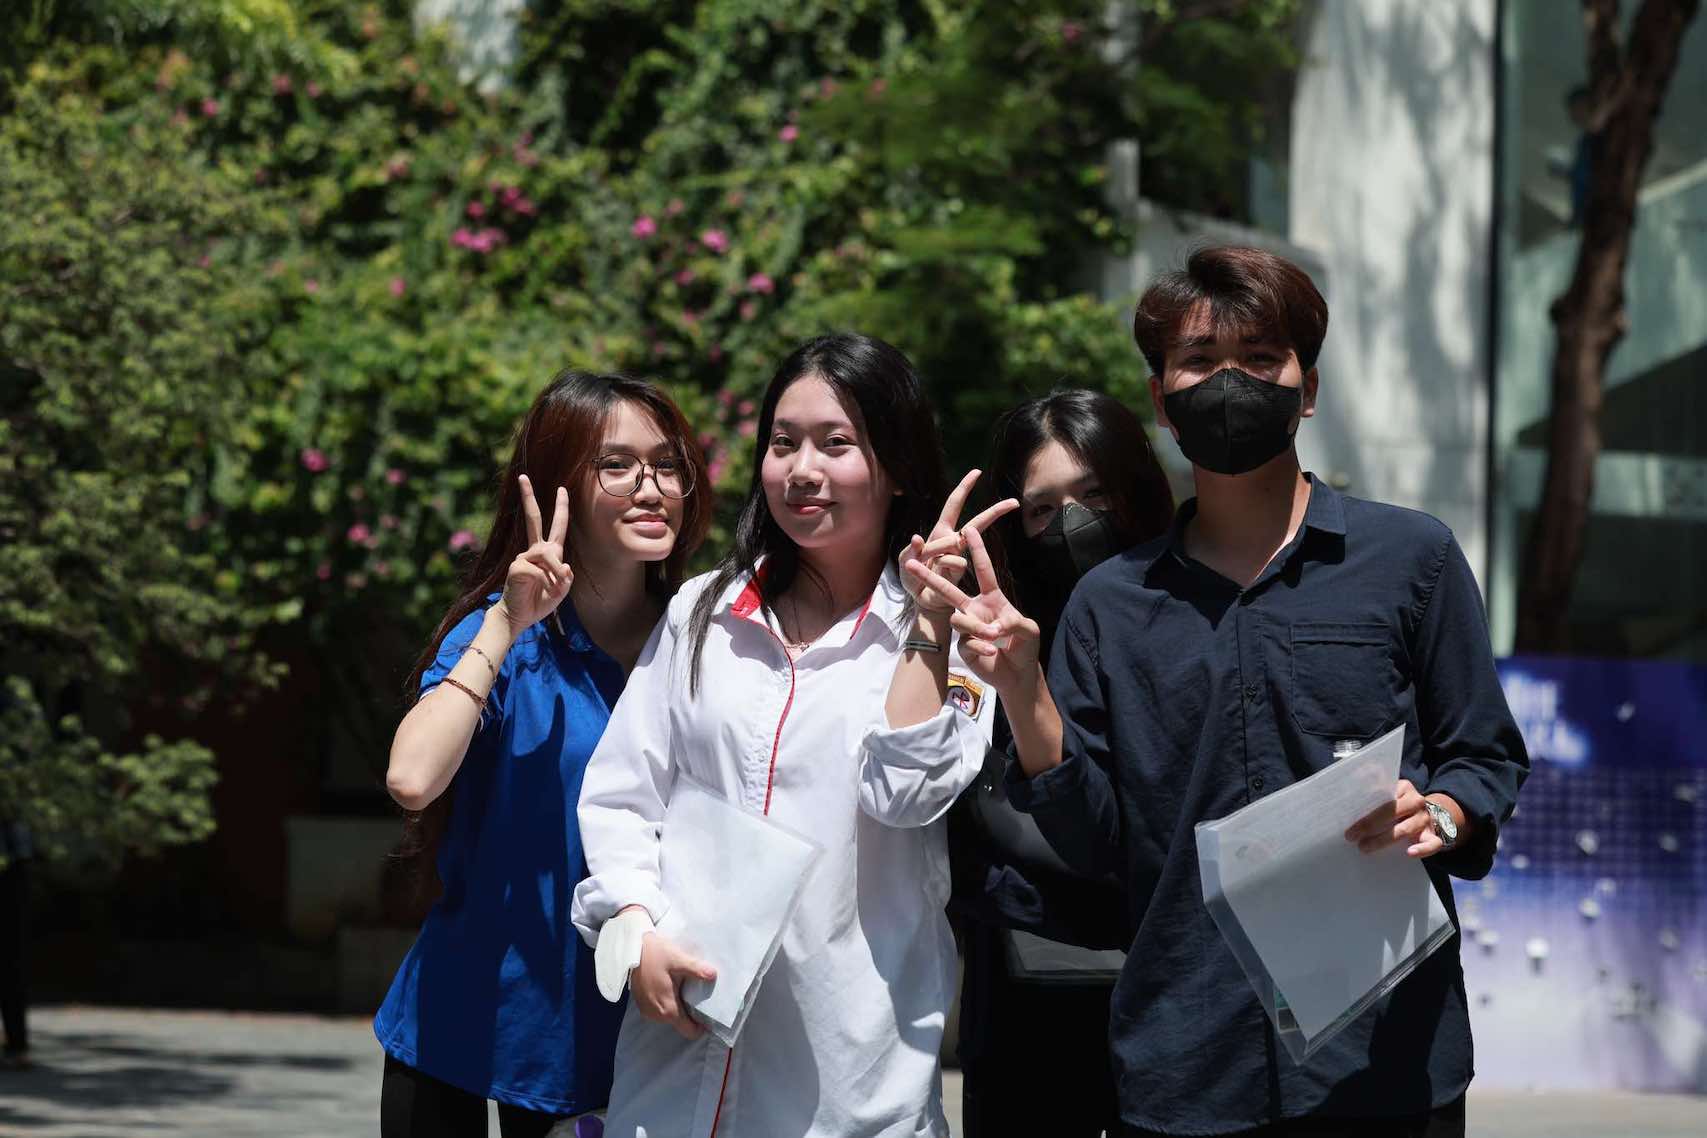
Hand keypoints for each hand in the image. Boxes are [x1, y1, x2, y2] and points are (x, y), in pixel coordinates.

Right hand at [495, 474, 572, 635]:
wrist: (518, 617)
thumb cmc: (538, 602)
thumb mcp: (560, 591)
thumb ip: (566, 577)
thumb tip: (564, 564)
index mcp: (547, 553)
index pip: (556, 526)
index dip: (560, 508)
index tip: (561, 489)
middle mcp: (534, 551)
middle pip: (533, 518)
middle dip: (528, 497)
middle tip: (522, 476)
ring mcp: (523, 557)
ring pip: (549, 556)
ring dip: (556, 575)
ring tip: (553, 589)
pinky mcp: (517, 566)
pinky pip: (540, 572)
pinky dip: (546, 583)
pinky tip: (535, 591)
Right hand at [631, 931, 716, 1039]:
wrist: (630, 950)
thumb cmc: (653, 954)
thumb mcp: (677, 959)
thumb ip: (696, 969)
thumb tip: (713, 975)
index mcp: (668, 1009)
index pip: (690, 1031)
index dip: (702, 1027)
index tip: (711, 1016)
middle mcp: (657, 1015)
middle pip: (681, 1023)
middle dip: (692, 1014)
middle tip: (700, 995)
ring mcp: (648, 1011)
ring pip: (671, 1017)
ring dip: (679, 1007)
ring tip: (685, 989)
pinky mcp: (643, 1005)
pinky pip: (661, 1010)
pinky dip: (668, 1003)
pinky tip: (672, 988)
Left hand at [900, 469, 1017, 614]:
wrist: (921, 603)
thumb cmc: (913, 579)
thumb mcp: (905, 563)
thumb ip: (911, 550)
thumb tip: (918, 538)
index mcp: (941, 531)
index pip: (954, 505)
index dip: (965, 488)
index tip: (977, 472)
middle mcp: (953, 541)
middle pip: (977, 523)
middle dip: (994, 512)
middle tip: (1013, 502)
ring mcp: (958, 556)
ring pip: (962, 545)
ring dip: (938, 553)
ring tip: (925, 566)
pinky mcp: (959, 572)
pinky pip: (954, 562)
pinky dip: (940, 566)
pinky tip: (934, 575)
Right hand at [903, 525, 1041, 695]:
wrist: (1018, 675)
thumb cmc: (1025, 647)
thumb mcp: (1029, 630)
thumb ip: (1015, 622)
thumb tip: (994, 625)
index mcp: (992, 598)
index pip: (983, 571)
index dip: (977, 550)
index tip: (968, 529)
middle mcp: (975, 609)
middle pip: (949, 590)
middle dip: (930, 577)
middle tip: (912, 563)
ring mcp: (967, 628)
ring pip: (958, 619)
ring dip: (976, 627)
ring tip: (995, 636)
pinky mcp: (963, 647)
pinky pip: (966, 642)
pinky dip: (980, 646)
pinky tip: (993, 652)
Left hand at [1345, 782, 1454, 857]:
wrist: (1425, 814)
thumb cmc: (1398, 804)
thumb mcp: (1388, 792)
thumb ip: (1374, 788)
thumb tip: (1352, 783)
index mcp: (1404, 788)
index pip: (1384, 798)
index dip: (1366, 811)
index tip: (1348, 821)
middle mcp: (1417, 802)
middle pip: (1392, 813)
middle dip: (1369, 825)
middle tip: (1351, 836)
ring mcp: (1425, 819)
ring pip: (1405, 830)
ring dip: (1383, 840)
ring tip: (1364, 847)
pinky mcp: (1432, 835)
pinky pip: (1433, 843)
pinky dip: (1422, 849)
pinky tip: (1409, 852)